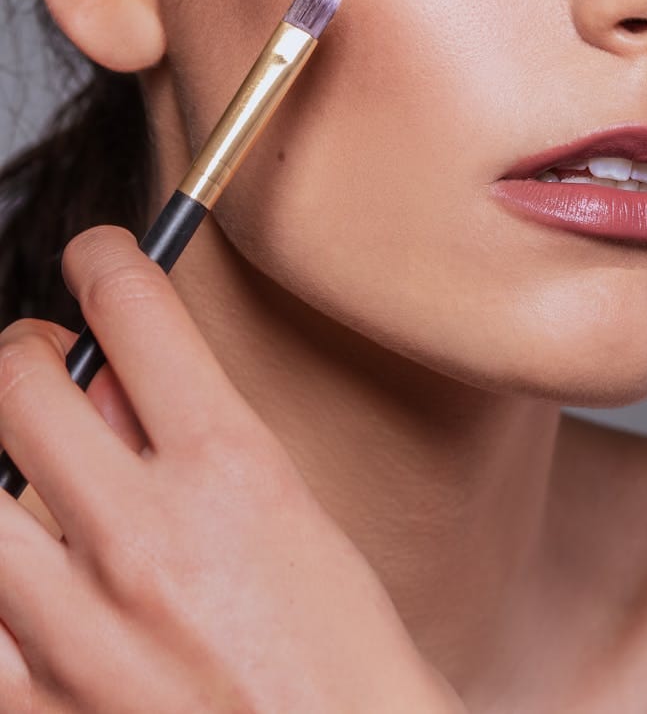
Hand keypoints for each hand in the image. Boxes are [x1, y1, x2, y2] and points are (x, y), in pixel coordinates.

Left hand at [0, 227, 464, 712]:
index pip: (135, 308)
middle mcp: (146, 539)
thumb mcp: (289, 514)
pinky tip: (19, 572)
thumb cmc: (336, 651)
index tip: (95, 256)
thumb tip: (105, 378)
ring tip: (21, 465)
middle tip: (45, 368)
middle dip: (25, 351)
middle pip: (18, 380)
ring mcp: (81, 630)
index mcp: (231, 471)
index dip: (103, 256)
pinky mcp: (38, 707)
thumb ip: (190, 439)